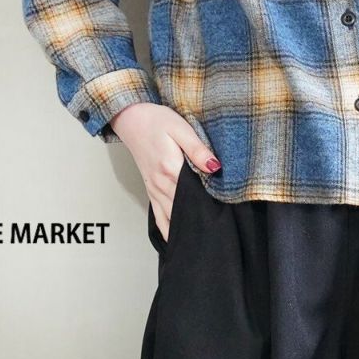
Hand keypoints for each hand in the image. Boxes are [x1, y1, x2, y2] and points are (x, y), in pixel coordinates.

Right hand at [109, 102, 220, 240]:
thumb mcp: (180, 128)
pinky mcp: (150, 190)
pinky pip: (159, 217)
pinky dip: (168, 230)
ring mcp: (154, 189)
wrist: (131, 118)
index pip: (195, 193)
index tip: (227, 212)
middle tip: (220, 231)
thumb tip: (214, 167)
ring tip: (204, 240)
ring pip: (171, 218)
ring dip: (186, 228)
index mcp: (171, 169)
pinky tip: (178, 240)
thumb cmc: (156, 121)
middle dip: (201, 219)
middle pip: (185, 209)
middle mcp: (161, 184)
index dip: (212, 203)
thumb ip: (197, 149)